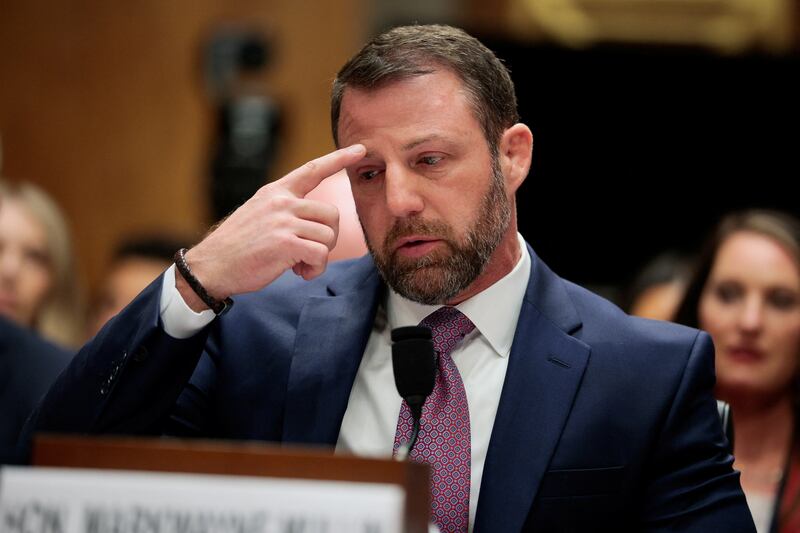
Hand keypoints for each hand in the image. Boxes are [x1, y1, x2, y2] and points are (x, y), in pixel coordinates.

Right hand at [176, 144, 365, 311]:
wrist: (211, 266)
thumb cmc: (238, 247)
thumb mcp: (260, 216)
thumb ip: (286, 212)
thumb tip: (316, 225)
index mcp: (276, 192)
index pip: (312, 170)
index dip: (339, 159)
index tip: (360, 149)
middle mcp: (281, 202)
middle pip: (332, 214)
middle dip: (327, 238)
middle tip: (308, 253)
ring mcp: (283, 221)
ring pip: (328, 236)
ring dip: (320, 257)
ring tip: (300, 265)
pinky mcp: (285, 243)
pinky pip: (321, 254)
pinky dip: (315, 269)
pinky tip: (299, 273)